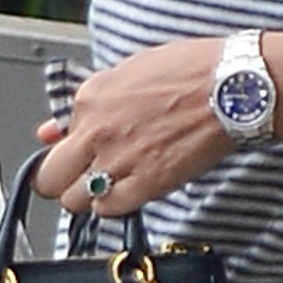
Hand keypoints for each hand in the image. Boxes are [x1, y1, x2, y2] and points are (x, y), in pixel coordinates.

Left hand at [34, 37, 230, 215]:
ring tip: (111, 183)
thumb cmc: (193, 72)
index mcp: (90, 98)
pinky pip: (109, 210)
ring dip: (88, 197)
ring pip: (75, 201)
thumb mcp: (130, 73)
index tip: (82, 151)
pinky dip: (115, 206)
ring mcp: (118, 161)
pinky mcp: (146, 184)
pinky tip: (131, 190)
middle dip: (61, 181)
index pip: (55, 140)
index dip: (69, 148)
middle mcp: (96, 131)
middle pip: (49, 179)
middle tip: (78, 178)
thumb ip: (86, 104)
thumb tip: (51, 128)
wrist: (232, 88)